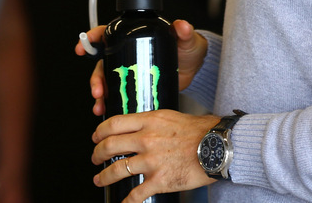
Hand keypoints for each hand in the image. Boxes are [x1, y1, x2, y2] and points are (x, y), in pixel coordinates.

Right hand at [73, 20, 207, 116]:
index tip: (85, 44)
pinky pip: (116, 93)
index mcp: (135, 36)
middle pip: (103, 62)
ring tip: (100, 104)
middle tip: (98, 90)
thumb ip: (184, 32)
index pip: (109, 33)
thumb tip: (181, 26)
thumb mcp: (186, 40)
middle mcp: (128, 53)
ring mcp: (129, 70)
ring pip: (106, 80)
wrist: (195, 70)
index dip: (93, 36)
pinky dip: (109, 102)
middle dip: (96, 77)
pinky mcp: (134, 85)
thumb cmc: (188, 50)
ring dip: (99, 92)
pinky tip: (107, 111)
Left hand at [91, 109, 217, 201]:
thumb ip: (149, 122)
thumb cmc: (197, 131)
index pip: (113, 124)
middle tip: (94, 158)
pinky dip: (127, 201)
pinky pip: (136, 193)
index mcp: (148, 122)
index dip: (100, 132)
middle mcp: (146, 140)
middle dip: (97, 154)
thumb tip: (135, 126)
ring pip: (118, 170)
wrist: (216, 146)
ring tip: (99, 179)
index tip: (96, 137)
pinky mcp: (160, 180)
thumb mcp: (168, 116)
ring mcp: (151, 161)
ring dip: (105, 177)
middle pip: (110, 146)